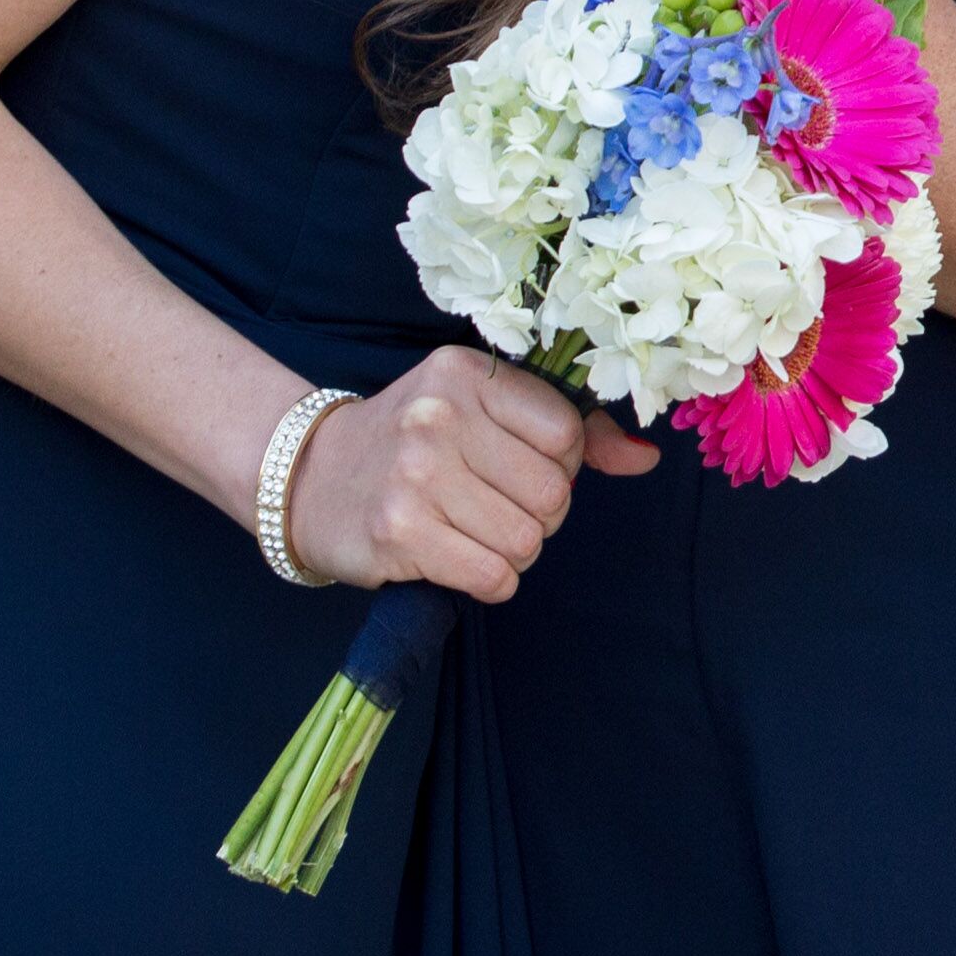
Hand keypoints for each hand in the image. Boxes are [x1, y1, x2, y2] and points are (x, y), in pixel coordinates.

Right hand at [284, 348, 658, 601]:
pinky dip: (490, 580)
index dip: (558, 466)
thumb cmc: (413, 445)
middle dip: (538, 515)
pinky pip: (493, 575)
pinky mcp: (398, 531)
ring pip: (527, 539)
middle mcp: (440, 416)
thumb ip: (569, 434)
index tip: (520, 469)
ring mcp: (416, 474)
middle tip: (492, 508)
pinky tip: (458, 560)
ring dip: (512, 552)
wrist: (309, 478)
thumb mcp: (482, 414)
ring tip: (472, 533)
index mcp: (467, 374)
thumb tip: (645, 458)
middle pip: (553, 494)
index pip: (566, 434)